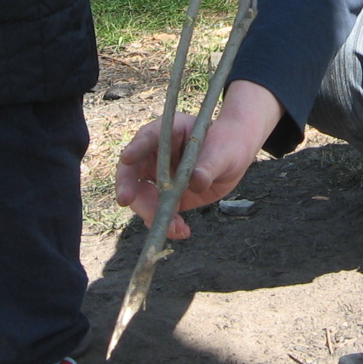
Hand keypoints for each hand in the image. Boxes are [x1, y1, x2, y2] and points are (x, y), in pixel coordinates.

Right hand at [113, 81, 282, 238]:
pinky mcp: (165, 196)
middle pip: (132, 172)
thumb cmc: (226, 145)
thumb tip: (196, 181)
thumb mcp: (221, 153)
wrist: (234, 156)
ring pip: (140, 196)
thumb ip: (207, 167)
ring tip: (175, 228)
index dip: (135, 148)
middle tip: (143, 210)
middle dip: (133, 192)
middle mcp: (155, 155)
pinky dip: (165, 224)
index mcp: (167, 133)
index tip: (127, 159)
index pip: (146, 137)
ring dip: (151, 214)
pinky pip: (156, 211)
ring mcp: (158, 176)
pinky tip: (181, 231)